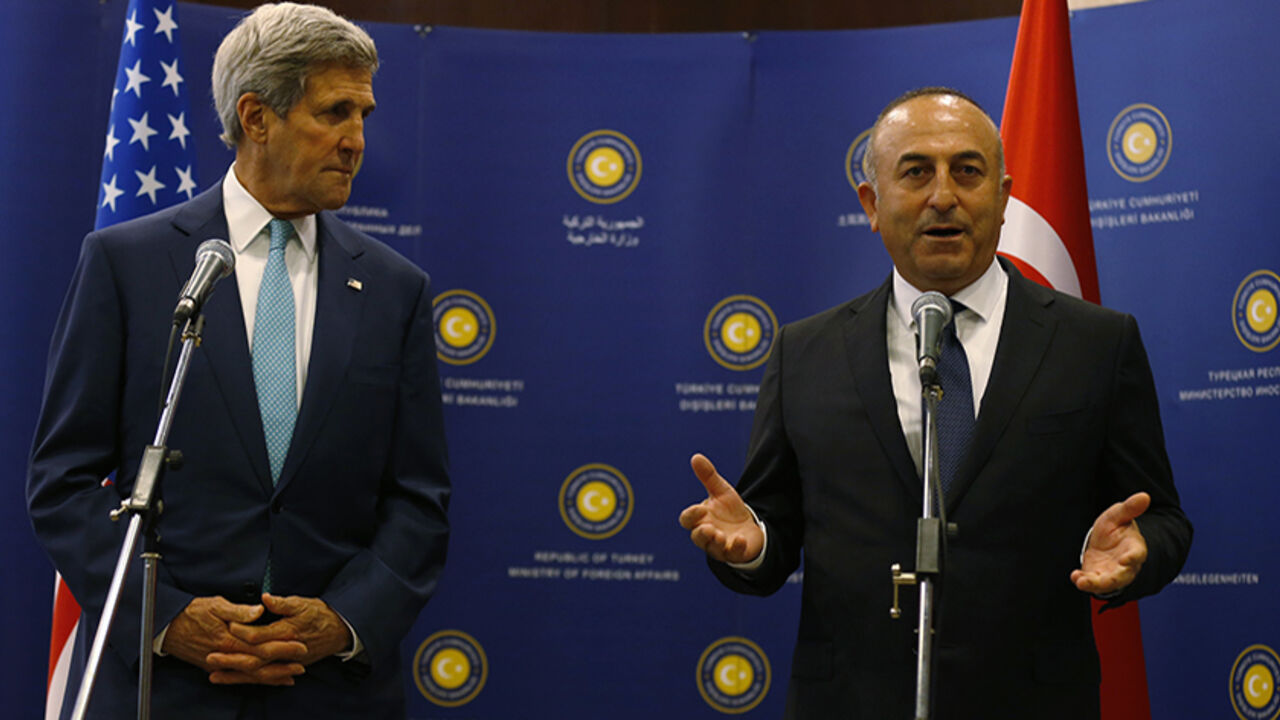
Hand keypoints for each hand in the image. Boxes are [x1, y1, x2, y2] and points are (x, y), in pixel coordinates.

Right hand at [162, 596, 306, 685]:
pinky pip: (239, 676)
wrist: (166, 627)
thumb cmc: (191, 613)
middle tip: (303, 664)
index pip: (261, 646)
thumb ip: (239, 611)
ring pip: (250, 675)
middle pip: (259, 665)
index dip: (282, 647)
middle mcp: (225, 656)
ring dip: (272, 676)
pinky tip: (270, 679)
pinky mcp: (215, 667)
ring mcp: (219, 664)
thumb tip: (260, 610)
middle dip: (282, 665)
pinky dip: (256, 679)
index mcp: (228, 640)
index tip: (300, 644)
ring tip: (292, 675)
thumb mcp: (215, 605)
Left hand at [224, 594, 351, 671]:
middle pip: (255, 659)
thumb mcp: (302, 603)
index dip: (242, 632)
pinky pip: (265, 677)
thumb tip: (265, 598)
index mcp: (288, 632)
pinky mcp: (287, 667)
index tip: (227, 627)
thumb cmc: (320, 615)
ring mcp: (287, 662)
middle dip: (231, 660)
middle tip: (210, 657)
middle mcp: (286, 651)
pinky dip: (248, 680)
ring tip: (214, 675)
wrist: (339, 631)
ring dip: (236, 675)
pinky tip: (234, 680)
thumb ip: (282, 603)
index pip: (260, 636)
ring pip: (258, 672)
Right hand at [678, 453, 763, 563]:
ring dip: (715, 542)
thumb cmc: (729, 511)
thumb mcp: (721, 491)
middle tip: (709, 527)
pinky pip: (733, 554)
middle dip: (701, 533)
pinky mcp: (734, 553)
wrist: (749, 528)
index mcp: (700, 519)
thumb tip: (696, 457)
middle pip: (697, 537)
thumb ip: (708, 477)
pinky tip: (740, 539)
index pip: (687, 520)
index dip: (691, 515)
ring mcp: (720, 546)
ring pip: (712, 549)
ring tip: (720, 536)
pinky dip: (735, 548)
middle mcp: (707, 535)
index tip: (701, 509)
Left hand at [1071, 492, 1149, 595]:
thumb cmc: (1117, 528)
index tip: (1127, 560)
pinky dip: (1084, 582)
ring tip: (1081, 582)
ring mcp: (1111, 573)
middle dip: (1113, 579)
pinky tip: (1075, 577)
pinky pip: (1092, 583)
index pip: (1137, 554)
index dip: (1133, 557)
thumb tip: (1144, 495)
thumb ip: (1129, 508)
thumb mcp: (1119, 515)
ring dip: (1095, 585)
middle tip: (1103, 581)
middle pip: (1122, 575)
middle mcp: (1125, 565)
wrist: (1105, 541)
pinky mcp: (1097, 577)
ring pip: (1107, 583)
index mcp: (1134, 548)